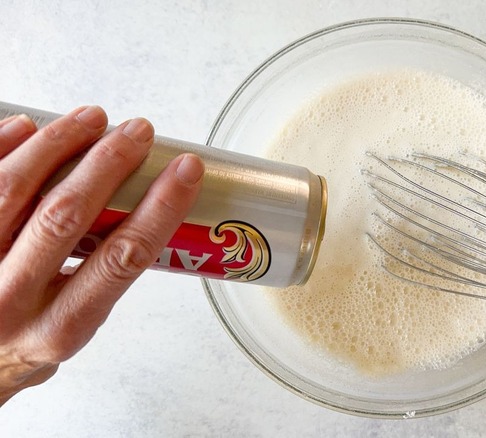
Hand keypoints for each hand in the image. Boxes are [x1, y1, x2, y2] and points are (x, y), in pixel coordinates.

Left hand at [0, 106, 203, 404]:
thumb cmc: (24, 341)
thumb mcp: (74, 325)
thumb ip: (101, 277)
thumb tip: (141, 208)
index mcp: (60, 325)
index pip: (122, 258)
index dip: (160, 207)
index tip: (185, 172)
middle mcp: (9, 300)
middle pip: (64, 216)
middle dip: (108, 163)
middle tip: (137, 133)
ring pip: (11, 190)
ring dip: (56, 145)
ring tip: (90, 119)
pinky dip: (0, 147)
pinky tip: (26, 126)